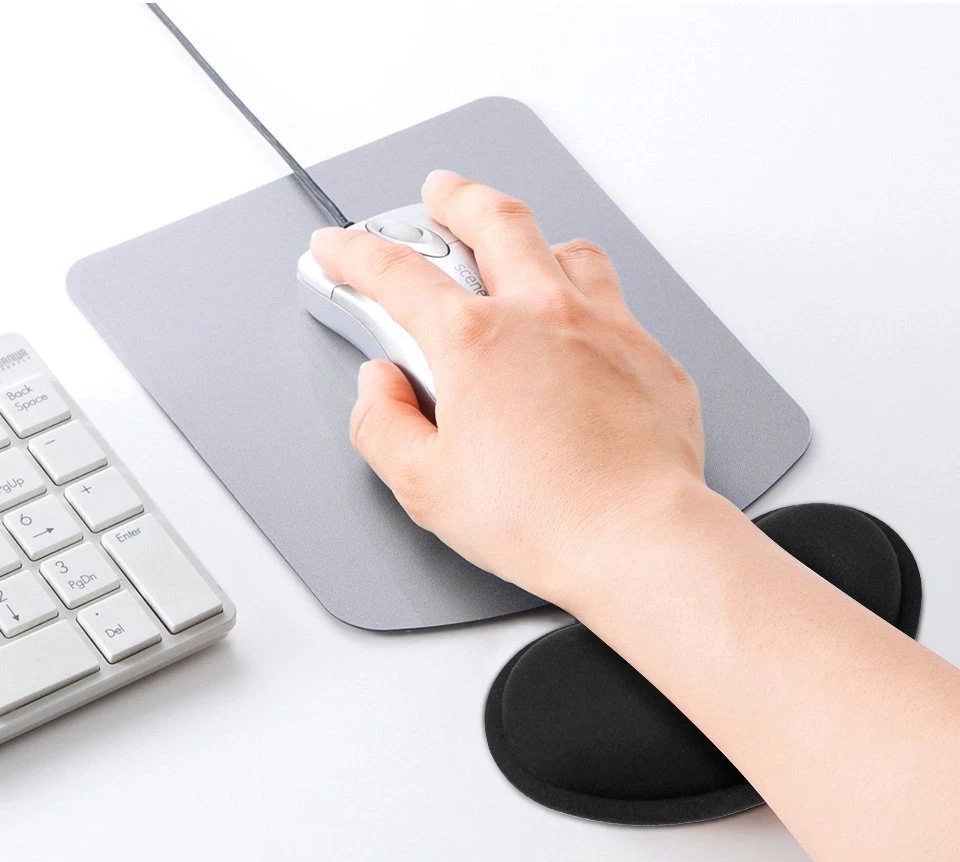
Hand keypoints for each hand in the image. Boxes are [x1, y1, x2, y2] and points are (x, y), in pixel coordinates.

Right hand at [309, 170, 706, 604]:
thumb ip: (383, 425)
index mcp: (476, 342)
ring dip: (535, 240)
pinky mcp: (650, 357)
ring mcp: (605, 328)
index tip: (340, 247)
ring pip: (568, 250)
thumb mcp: (425, 485)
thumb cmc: (543, 517)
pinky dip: (587, 301)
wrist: (636, 539)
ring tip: (520, 250)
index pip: (397, 274)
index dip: (356, 253)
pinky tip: (581, 327)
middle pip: (495, 221)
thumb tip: (378, 388)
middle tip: (440, 192)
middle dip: (457, 197)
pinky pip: (617, 304)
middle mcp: (543, 316)